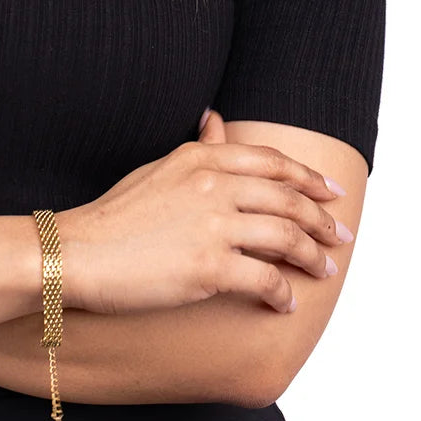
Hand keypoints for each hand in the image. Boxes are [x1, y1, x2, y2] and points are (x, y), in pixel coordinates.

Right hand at [53, 107, 346, 316]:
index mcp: (201, 158)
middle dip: (323, 219)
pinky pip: (265, 280)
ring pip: (287, 237)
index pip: (272, 162)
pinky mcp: (209, 268)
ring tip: (324, 271)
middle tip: (341, 236)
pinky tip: (286, 303)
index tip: (331, 192)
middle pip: (289, 197)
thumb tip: (216, 117)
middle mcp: (212, 185)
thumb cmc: (115, 215)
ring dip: (313, 257)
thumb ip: (198, 148)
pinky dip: (283, 293)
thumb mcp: (159, 168)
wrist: (79, 252)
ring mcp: (212, 225)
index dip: (308, 177)